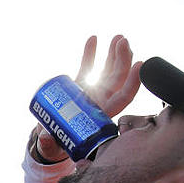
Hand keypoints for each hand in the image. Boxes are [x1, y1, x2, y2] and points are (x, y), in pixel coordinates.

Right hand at [35, 34, 141, 161]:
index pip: (123, 98)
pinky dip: (91, 54)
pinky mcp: (81, 85)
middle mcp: (102, 101)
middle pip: (118, 79)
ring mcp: (93, 91)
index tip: (139, 65)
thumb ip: (50, 142)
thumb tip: (45, 137)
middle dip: (123, 60)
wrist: (52, 136)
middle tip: (123, 42)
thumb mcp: (54, 145)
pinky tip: (93, 39)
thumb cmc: (56, 144)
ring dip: (114, 54)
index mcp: (101, 115)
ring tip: (118, 37)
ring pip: (109, 71)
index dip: (132, 83)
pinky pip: (89, 67)